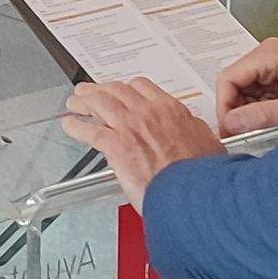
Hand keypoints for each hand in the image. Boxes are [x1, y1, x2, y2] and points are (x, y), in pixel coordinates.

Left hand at [57, 76, 225, 203]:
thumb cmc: (201, 174)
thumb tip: (192, 129)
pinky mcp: (116, 146)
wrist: (194, 191)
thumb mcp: (206, 142)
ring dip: (83, 101)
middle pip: (115, 90)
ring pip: (99, 103)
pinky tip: (70, 125)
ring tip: (75, 103)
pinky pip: (90, 130)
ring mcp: (130, 127)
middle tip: (90, 92)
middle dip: (99, 89)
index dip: (125, 88)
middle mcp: (148, 113)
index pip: (141, 87)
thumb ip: (193, 131)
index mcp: (170, 110)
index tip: (120, 91)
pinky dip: (76, 126)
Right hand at [210, 36, 277, 132]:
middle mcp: (269, 54)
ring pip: (245, 90)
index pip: (229, 78)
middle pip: (235, 83)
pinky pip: (259, 94)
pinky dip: (259, 110)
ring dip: (248, 112)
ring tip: (259, 130)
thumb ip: (260, 116)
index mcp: (270, 53)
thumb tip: (231, 125)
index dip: (224, 105)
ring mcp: (275, 65)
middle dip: (236, 110)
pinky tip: (269, 123)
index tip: (228, 128)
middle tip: (240, 134)